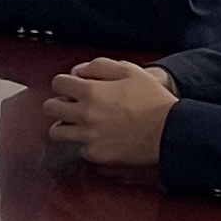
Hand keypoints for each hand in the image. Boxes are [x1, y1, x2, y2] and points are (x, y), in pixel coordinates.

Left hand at [39, 58, 176, 168]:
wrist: (169, 131)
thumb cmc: (153, 100)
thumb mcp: (131, 71)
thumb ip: (100, 66)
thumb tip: (78, 70)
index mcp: (90, 91)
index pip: (58, 83)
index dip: (64, 84)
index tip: (72, 88)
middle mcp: (84, 114)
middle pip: (50, 108)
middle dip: (58, 105)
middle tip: (70, 107)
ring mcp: (88, 136)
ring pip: (57, 133)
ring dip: (65, 127)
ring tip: (78, 125)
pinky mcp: (96, 154)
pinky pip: (80, 149)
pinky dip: (86, 144)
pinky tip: (99, 139)